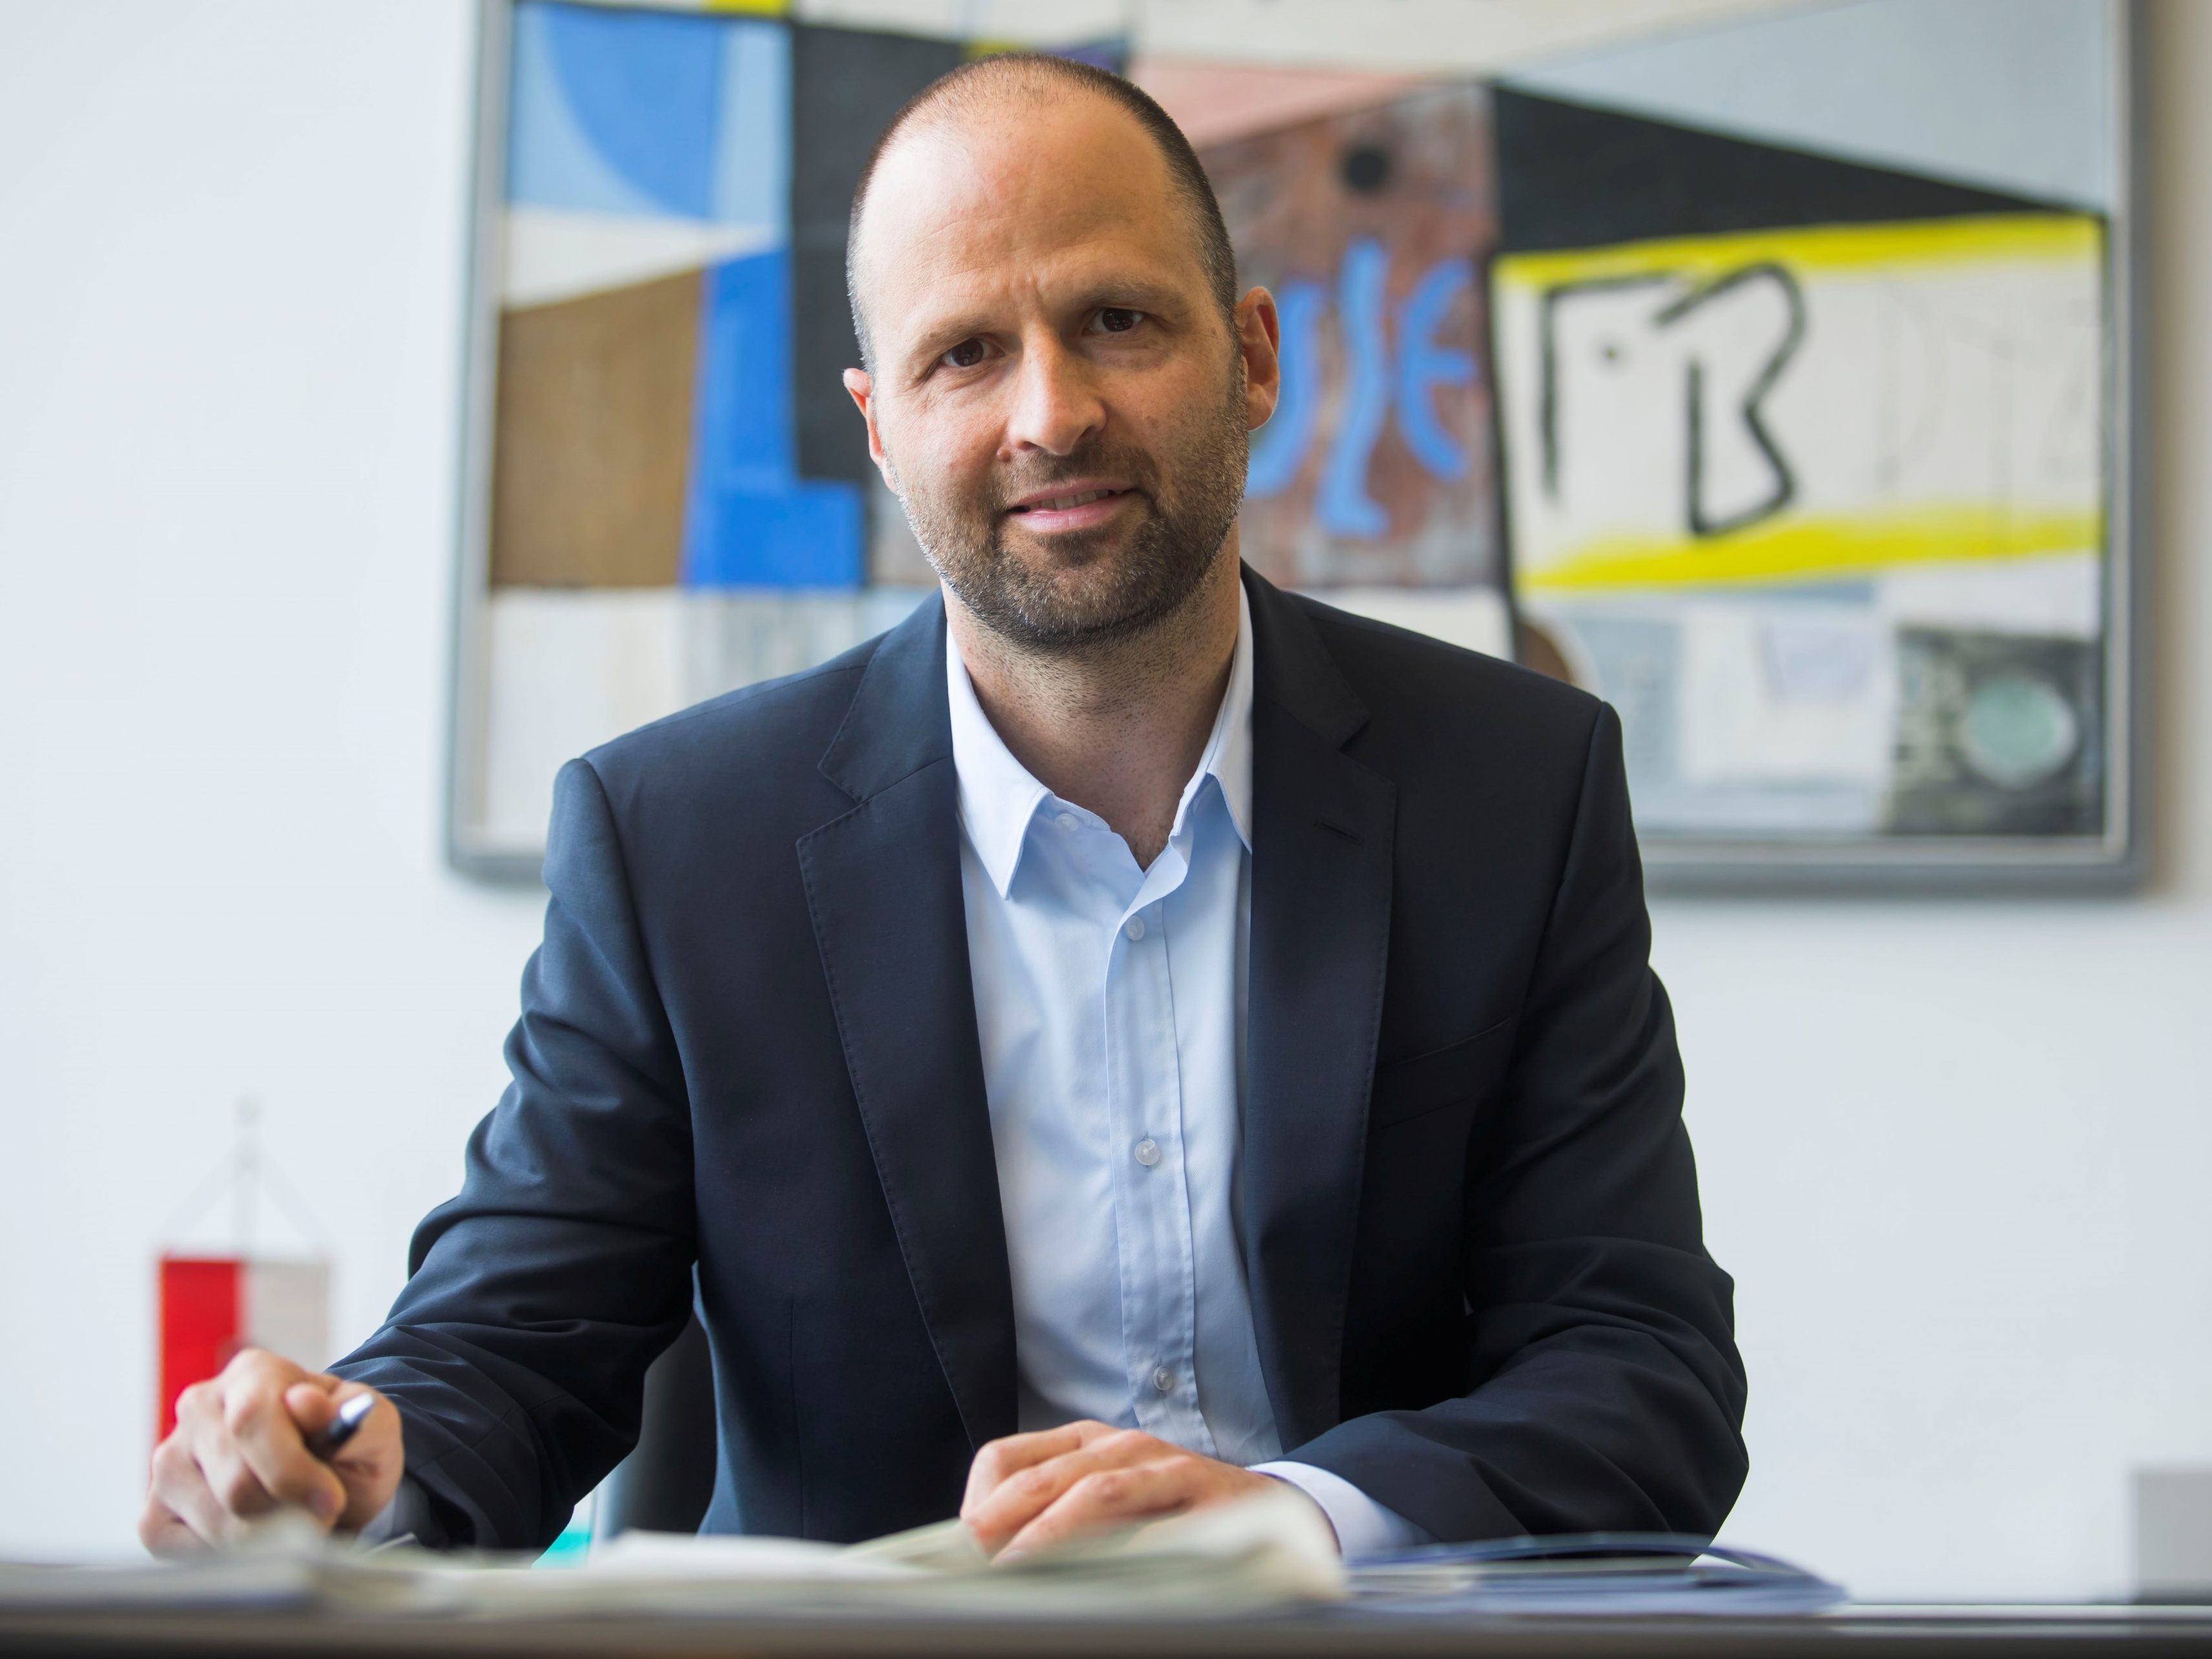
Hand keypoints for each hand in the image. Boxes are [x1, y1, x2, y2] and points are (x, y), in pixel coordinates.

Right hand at [140, 1348, 402, 1555]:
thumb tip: (303, 1403)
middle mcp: (199, 1409)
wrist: (330, 1479)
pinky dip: (231, 1555)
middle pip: (235, 1482)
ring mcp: (169, 1461)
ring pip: (215, 1522)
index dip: (293, 1470)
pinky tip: (257, 1534)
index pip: (252, 1419)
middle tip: (321, 1516)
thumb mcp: (373, 1426)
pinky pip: (185, 1550)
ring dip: (267, 1537)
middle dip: (288, 1511)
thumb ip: (352, 1413)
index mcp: (253, 1374)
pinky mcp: (153, 1513)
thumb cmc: (348, 1448)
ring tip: (294, 1522)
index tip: (332, 1500)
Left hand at [960, 1420, 1321, 1558]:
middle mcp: (1117, 1445)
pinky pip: (1152, 1516)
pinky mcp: (1200, 1492)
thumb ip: (1054, 1522)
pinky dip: (1118, 1543)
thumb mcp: (1107, 1506)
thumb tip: (984, 1558)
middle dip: (1001, 1521)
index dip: (977, 1502)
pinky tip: (1099, 1573)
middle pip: (1041, 1476)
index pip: (1005, 1458)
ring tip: (1020, 1568)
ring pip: (1093, 1489)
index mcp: (1083, 1443)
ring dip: (1050, 1533)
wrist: (1269, 1511)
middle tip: (973, 1563)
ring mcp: (1161, 1465)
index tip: (960, 1550)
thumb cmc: (1171, 1517)